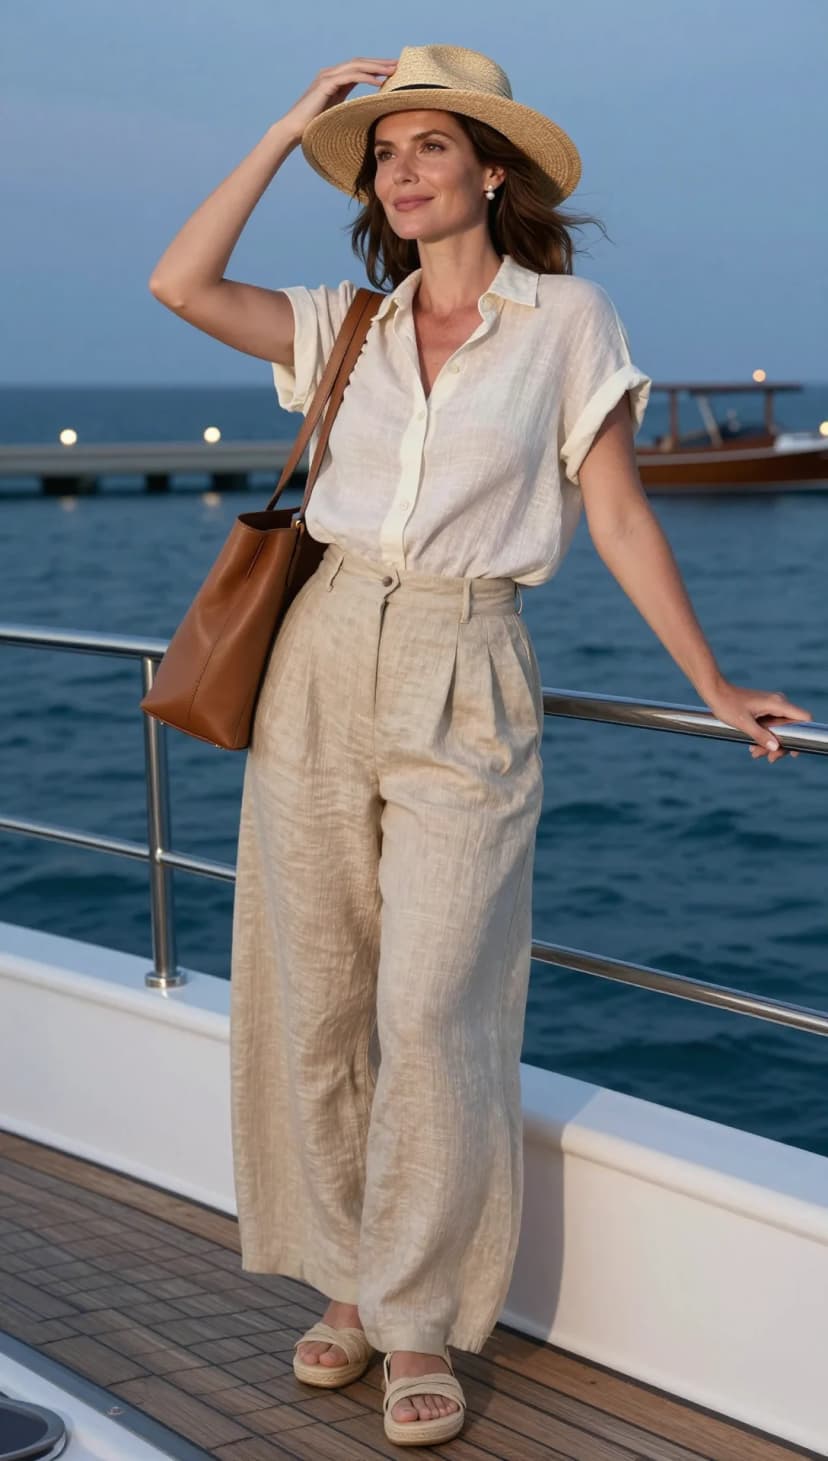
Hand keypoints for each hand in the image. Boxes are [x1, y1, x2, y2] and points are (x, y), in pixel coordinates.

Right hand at [282, 57, 397, 141]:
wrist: (294, 130)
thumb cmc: (314, 126)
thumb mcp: (336, 112)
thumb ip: (347, 104)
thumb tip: (365, 109)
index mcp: (334, 79)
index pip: (358, 68)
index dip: (375, 67)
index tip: (392, 70)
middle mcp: (330, 74)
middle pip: (360, 62)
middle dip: (379, 63)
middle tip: (398, 63)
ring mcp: (327, 77)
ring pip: (356, 66)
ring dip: (376, 67)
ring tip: (392, 70)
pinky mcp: (325, 84)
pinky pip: (350, 77)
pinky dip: (365, 77)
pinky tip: (378, 82)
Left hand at [702, 679, 811, 762]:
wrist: (715, 692)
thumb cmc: (727, 705)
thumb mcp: (744, 723)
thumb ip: (760, 735)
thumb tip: (775, 747)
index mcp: (777, 703)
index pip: (803, 717)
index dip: (804, 734)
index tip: (792, 750)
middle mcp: (778, 703)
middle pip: (791, 727)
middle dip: (781, 745)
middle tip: (769, 759)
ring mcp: (771, 705)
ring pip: (779, 728)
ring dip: (770, 743)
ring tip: (755, 754)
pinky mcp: (764, 708)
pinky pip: (771, 725)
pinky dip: (764, 736)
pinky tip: (752, 746)